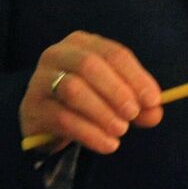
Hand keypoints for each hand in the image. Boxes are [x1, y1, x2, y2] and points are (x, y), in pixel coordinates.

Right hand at [19, 31, 161, 155]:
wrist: (46, 120)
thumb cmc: (86, 99)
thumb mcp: (114, 97)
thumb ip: (137, 103)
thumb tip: (155, 112)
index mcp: (83, 43)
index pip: (114, 53)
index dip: (136, 76)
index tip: (153, 100)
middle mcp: (58, 54)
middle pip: (90, 65)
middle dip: (116, 90)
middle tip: (133, 114)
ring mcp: (40, 79)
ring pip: (73, 89)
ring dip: (102, 112)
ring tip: (121, 131)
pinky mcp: (32, 107)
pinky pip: (62, 118)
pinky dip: (89, 133)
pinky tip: (107, 144)